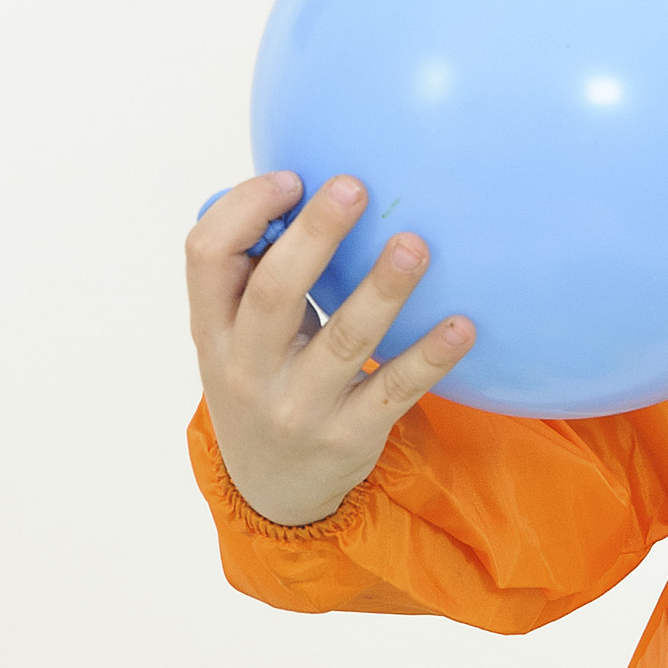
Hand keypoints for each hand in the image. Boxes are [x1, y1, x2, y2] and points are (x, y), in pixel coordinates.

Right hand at [186, 171, 473, 525]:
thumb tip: (305, 186)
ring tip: (415, 245)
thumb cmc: (263, 382)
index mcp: (212, 330)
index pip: (205, 257)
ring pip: (344, 340)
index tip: (292, 177)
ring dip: (382, 288)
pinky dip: (429, 357)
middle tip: (353, 187)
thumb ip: (255, 274)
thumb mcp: (234, 338)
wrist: (273, 490)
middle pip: (274, 292)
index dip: (244, 210)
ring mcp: (298, 406)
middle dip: (314, 236)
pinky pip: (395, 390)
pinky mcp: (349, 435)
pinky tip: (462, 325)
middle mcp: (246, 368)